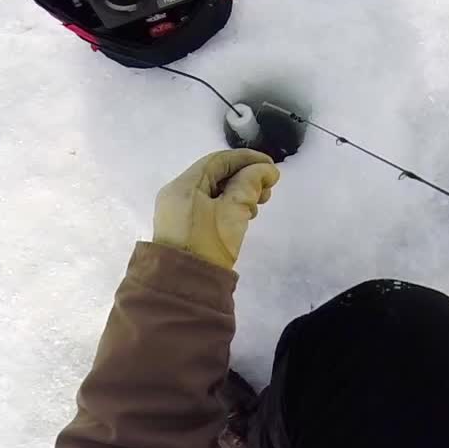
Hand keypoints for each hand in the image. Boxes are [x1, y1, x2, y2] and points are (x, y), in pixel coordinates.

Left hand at [153, 149, 280, 269]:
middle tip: (268, 189)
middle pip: (215, 175)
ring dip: (239, 193)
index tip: (271, 167)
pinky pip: (209, 207)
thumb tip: (265, 170)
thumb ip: (250, 184)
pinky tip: (245, 216)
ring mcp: (179, 212)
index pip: (218, 161)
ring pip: (214, 192)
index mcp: (183, 185)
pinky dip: (229, 206)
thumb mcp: (233, 210)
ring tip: (259, 204)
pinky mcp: (185, 228)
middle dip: (245, 178)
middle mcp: (177, 194)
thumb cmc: (208, 244)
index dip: (247, 159)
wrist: (185, 288)